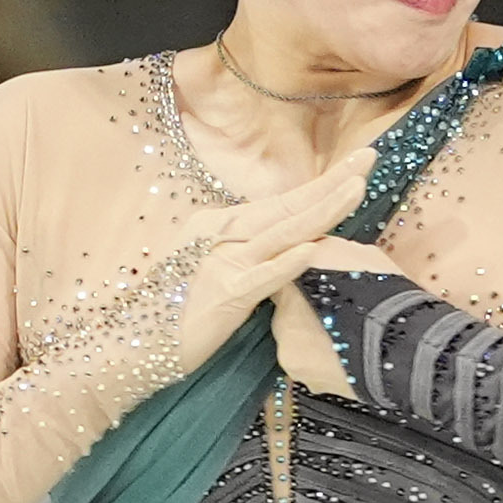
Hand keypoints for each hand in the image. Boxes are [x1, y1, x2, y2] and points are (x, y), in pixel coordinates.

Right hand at [164, 139, 386, 353]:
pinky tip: (313, 249)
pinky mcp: (223, 294)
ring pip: (282, 232)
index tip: (357, 167)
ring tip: (356, 190)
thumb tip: (287, 246)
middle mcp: (221, 232)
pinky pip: (261, 277)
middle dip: (332, 182)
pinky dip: (287, 264)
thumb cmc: (176, 311)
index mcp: (221, 224)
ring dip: (322, 210)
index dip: (321, 185)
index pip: (282, 203)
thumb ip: (247, 254)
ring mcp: (222, 261)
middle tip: (369, 158)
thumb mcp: (215, 270)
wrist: (133, 344)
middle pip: (288, 206)